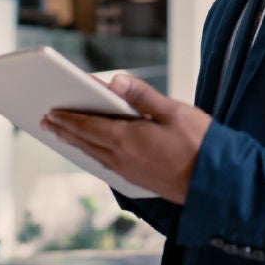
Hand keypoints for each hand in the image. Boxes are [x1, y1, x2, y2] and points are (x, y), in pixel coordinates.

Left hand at [43, 74, 211, 203]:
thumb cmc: (201, 144)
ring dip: (75, 143)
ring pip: (94, 154)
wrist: (219, 183)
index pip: (88, 125)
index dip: (68, 117)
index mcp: (128, 139)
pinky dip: (92, 155)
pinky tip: (92, 152)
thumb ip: (143, 96)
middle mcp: (122, 158)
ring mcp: (129, 172)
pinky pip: (106, 165)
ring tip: (61, 135)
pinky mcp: (138, 180)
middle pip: (85, 141)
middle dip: (64, 130)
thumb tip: (116, 80)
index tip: (50, 111)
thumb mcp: (174, 111)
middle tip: (46, 121)